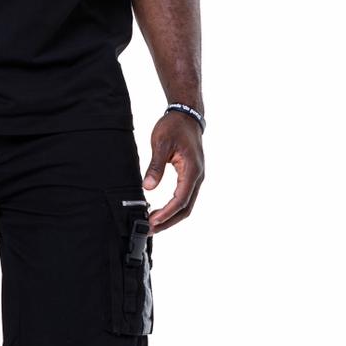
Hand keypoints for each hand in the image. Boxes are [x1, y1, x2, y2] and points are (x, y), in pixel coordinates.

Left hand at [141, 113, 203, 232]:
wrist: (186, 116)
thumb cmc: (174, 127)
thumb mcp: (161, 144)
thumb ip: (155, 167)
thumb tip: (148, 187)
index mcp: (192, 170)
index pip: (180, 199)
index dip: (166, 213)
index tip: (152, 221)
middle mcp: (197, 177)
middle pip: (186, 209)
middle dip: (168, 221)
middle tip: (149, 229)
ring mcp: (195, 178)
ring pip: (186, 205)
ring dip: (170, 217)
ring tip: (152, 224)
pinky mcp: (190, 177)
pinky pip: (184, 198)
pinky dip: (173, 208)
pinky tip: (160, 211)